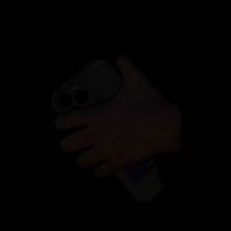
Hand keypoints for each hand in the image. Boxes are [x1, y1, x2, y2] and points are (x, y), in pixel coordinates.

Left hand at [55, 55, 182, 177]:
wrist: (169, 127)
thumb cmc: (152, 106)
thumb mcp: (137, 80)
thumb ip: (125, 67)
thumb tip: (120, 58)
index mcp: (97, 114)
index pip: (64, 121)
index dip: (62, 122)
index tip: (63, 123)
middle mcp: (97, 134)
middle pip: (66, 146)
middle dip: (68, 143)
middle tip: (75, 140)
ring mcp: (106, 150)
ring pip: (81, 162)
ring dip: (83, 158)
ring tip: (87, 153)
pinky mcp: (117, 162)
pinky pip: (99, 172)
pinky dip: (99, 169)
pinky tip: (103, 164)